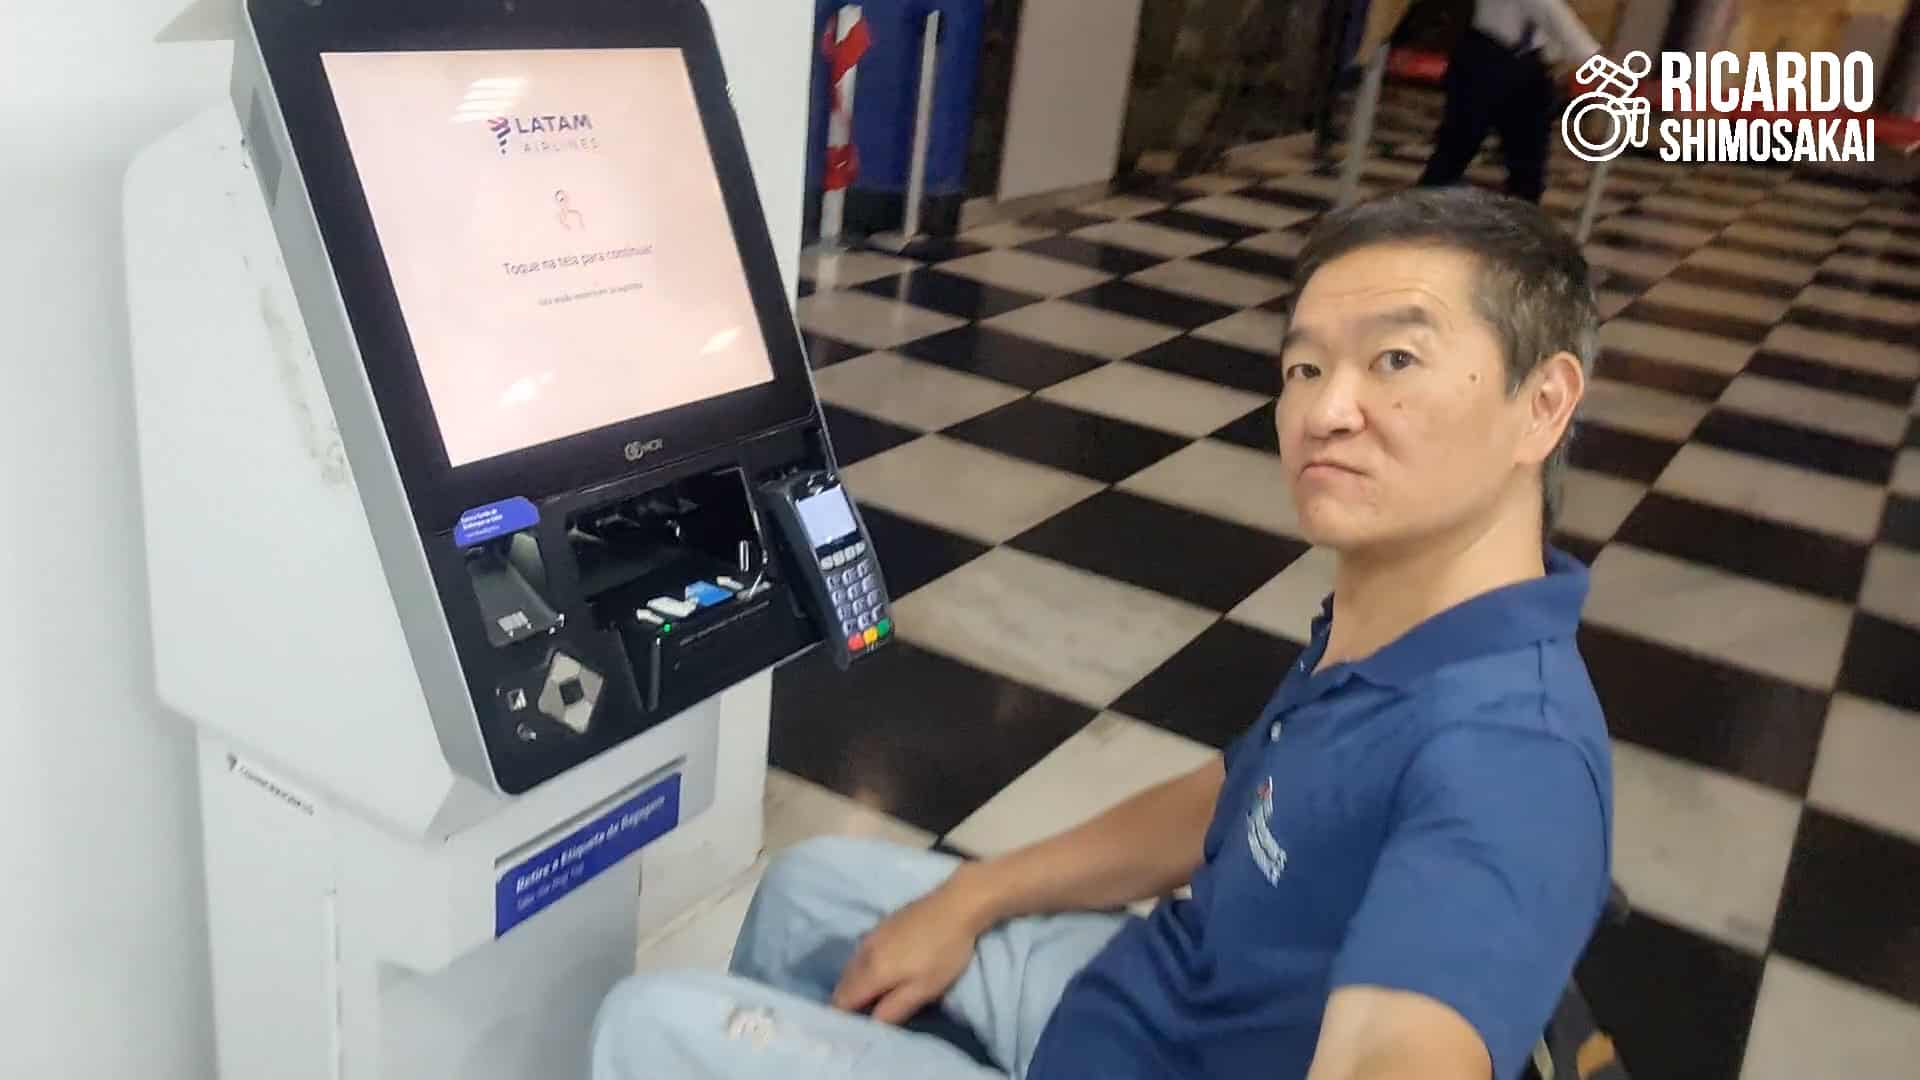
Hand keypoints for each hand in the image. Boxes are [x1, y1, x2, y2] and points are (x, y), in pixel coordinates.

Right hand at [830, 875, 991, 1024]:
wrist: (956, 904)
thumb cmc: (944, 952)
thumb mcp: (924, 989)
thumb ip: (893, 1009)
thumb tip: (871, 1024)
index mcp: (871, 971)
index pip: (841, 1001)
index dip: (844, 1018)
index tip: (855, 1027)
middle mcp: (863, 952)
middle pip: (842, 984)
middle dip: (847, 1002)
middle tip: (864, 1015)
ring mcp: (869, 935)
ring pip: (850, 968)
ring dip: (854, 984)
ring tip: (872, 996)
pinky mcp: (879, 925)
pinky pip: (860, 954)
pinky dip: (862, 968)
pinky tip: (880, 971)